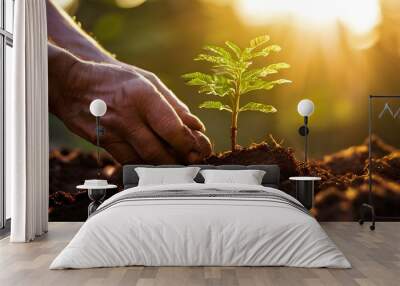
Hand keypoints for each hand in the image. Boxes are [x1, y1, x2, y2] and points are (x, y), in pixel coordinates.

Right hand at [50, 59, 211, 163]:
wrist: (71, 85)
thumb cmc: (115, 80)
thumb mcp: (148, 81)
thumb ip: (174, 105)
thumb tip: (197, 127)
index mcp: (144, 95)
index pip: (173, 129)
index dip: (191, 144)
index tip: (203, 150)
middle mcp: (128, 116)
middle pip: (160, 151)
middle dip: (182, 161)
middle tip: (195, 163)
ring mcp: (113, 132)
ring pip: (145, 161)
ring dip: (166, 167)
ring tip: (181, 166)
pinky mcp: (104, 144)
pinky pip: (129, 162)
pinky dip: (147, 166)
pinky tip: (158, 165)